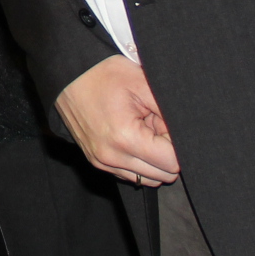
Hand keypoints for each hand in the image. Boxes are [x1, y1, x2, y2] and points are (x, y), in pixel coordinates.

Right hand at [56, 56, 178, 185]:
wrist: (68, 76)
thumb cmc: (104, 76)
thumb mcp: (143, 84)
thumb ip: (168, 113)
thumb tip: (185, 135)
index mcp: (125, 138)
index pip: (172, 163)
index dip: (178, 144)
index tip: (166, 123)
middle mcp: (112, 158)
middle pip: (163, 175)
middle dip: (166, 152)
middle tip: (155, 125)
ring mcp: (103, 163)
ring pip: (149, 180)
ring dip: (153, 159)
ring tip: (144, 130)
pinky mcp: (98, 162)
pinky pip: (131, 174)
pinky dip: (139, 161)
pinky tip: (132, 136)